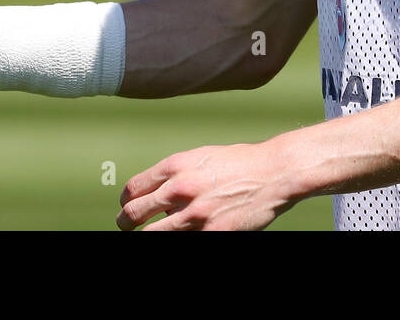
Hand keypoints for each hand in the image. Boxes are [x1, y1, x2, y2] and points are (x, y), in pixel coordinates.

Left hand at [116, 142, 296, 230]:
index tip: (127, 207)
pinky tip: (186, 233)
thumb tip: (158, 197)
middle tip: (126, 226)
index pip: (133, 189)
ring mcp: (195, 214)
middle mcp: (181, 189)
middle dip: (126, 223)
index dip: (126, 202)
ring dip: (149, 235)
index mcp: (176, 166)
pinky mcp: (212, 233)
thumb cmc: (238, 163)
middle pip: (134, 214)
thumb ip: (177, 175)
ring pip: (153, 234)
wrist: (273, 172)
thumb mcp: (201, 158)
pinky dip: (181, 238)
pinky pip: (184, 241)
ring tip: (149, 234)